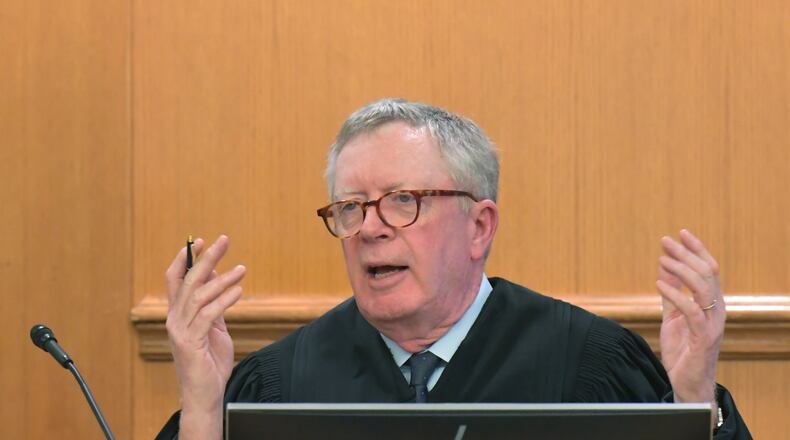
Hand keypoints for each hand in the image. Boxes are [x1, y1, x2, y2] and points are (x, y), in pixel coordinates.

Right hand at [164, 235, 245, 438]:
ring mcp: (180, 331)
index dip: (185, 259)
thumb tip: (218, 278)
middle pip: (187, 281)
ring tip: (241, 269)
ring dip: (222, 279)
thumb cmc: (209, 363)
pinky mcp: (191, 343)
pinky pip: (208, 315)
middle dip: (205, 258)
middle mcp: (174, 319)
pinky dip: (224, 300)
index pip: (175, 279)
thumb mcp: (214, 328)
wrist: (205, 395)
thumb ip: (214, 305)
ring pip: (198, 295)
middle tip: (223, 240)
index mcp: (177, 314)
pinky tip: (238, 291)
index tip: (201, 241)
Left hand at [656, 229, 724, 403]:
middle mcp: (716, 310)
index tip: (681, 233)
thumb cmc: (683, 350)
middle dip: (687, 253)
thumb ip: (670, 291)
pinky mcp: (703, 337)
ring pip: (703, 287)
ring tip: (662, 258)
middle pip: (707, 272)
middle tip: (666, 240)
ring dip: (681, 268)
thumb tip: (664, 264)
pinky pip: (691, 310)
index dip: (697, 249)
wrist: (687, 383)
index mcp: (711, 303)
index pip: (709, 269)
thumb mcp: (672, 314)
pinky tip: (658, 284)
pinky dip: (675, 294)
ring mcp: (712, 323)